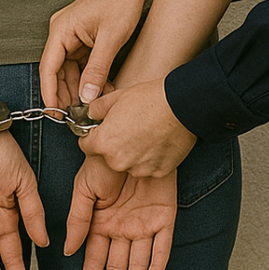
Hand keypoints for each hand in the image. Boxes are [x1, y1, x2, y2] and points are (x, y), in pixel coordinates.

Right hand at [40, 0, 155, 108]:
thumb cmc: (122, 2)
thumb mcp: (110, 39)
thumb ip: (97, 70)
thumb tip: (86, 97)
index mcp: (61, 29)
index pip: (48, 67)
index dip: (50, 93)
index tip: (54, 113)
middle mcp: (62, 32)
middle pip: (57, 71)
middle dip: (66, 94)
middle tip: (75, 115)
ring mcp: (72, 35)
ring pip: (70, 70)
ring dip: (80, 88)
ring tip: (91, 106)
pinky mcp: (84, 38)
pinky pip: (81, 63)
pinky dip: (89, 78)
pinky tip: (100, 91)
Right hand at [65, 156, 176, 269]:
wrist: (136, 137)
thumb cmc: (105, 158)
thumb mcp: (84, 188)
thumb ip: (77, 220)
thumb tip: (69, 252)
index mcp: (100, 222)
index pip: (94, 258)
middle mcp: (122, 228)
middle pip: (115, 266)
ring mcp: (144, 224)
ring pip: (137, 263)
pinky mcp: (165, 218)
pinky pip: (162, 247)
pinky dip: (156, 265)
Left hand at [80, 78, 195, 178]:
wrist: (182, 105)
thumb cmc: (150, 99)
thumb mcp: (115, 97)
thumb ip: (96, 109)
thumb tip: (90, 114)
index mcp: (103, 143)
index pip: (86, 146)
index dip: (93, 136)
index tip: (103, 131)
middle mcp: (118, 161)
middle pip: (109, 157)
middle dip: (116, 146)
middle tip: (131, 129)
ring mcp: (139, 169)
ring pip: (130, 164)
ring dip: (135, 154)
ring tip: (148, 134)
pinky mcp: (158, 172)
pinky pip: (150, 167)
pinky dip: (152, 158)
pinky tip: (159, 142)